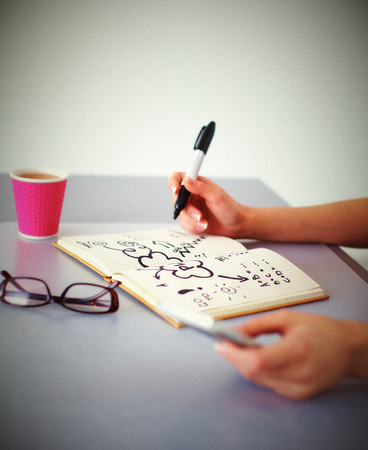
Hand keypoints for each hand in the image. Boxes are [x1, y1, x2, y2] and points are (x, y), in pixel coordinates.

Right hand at [168, 172, 251, 237]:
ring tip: (205, 223)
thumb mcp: (216, 196)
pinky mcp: (191, 220)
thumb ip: (200, 187)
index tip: (176, 190)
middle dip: (187, 210)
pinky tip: (203, 226)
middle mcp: (193, 195)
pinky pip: (183, 224)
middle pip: (177, 199)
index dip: (173, 182)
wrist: (237, 226)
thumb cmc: (230, 209)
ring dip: (191, 220)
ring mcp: (192, 208)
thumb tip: (186, 179)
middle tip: (199, 215)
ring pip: (180, 213)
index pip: (179, 177)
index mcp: (198, 184)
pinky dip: (192, 227)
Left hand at [215, 310, 367, 399]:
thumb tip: (234, 332)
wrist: (347, 348)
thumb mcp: (286, 317)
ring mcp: (300, 388)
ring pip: (259, 380)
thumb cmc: (319, 329)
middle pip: (254, 372)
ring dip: (246, 364)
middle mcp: (299, 374)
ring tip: (242, 348)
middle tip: (225, 343)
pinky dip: (259, 372)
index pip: (257, 361)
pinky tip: (259, 358)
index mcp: (297, 350)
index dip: (234, 354)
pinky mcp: (299, 395)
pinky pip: (269, 384)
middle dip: (235, 358)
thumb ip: (257, 325)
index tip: (220, 344)